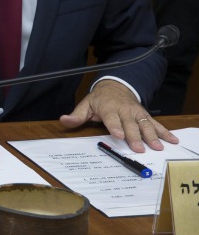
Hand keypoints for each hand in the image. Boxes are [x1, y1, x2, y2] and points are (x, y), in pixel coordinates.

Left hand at [60, 80, 177, 151]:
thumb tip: (64, 120)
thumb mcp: (85, 106)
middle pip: (130, 124)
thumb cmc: (99, 100)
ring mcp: (136, 112)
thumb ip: (77, 116)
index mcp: (108, 108)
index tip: (119, 135)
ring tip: (157, 147)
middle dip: (134, 136)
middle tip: (139, 148)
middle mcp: (124, 110)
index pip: (111, 119)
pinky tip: (172, 139)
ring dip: (152, 135)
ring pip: (145, 124)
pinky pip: (155, 123)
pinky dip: (164, 131)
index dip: (115, 127)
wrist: (115, 86)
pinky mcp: (145, 115)